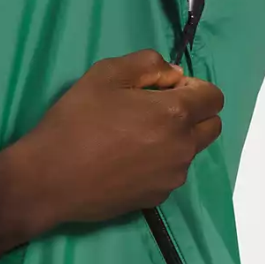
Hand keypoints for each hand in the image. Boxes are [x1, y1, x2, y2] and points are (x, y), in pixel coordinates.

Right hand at [0, 50, 223, 260]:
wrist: (50, 178)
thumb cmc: (76, 120)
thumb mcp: (105, 74)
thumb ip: (148, 64)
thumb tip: (174, 75)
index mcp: (175, 114)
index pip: (214, 97)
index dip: (192, 87)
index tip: (162, 88)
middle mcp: (183, 148)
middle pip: (211, 126)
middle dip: (193, 113)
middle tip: (152, 109)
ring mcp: (172, 177)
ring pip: (190, 150)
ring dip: (175, 138)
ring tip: (133, 136)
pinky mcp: (157, 199)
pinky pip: (170, 172)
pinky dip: (159, 162)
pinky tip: (124, 159)